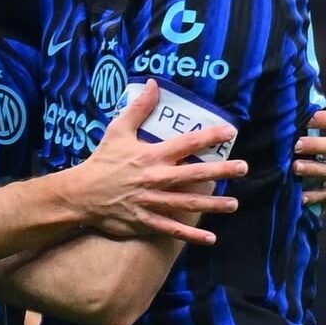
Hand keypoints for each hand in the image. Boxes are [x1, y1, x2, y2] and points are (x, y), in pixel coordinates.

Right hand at [75, 80, 246, 244]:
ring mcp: (152, 201)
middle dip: (221, 171)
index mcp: (152, 155)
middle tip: (243, 168)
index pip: (186, 143)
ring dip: (212, 204)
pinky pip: (172, 229)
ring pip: (188, 203)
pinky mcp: (146, 220)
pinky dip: (191, 235)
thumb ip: (138, 108)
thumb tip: (153, 84)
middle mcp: (156, 178)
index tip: (230, 132)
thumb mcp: (118, 130)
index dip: (210, 136)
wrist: (82, 193)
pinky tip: (210, 239)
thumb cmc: (102, 160)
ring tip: (234, 204)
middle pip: (194, 174)